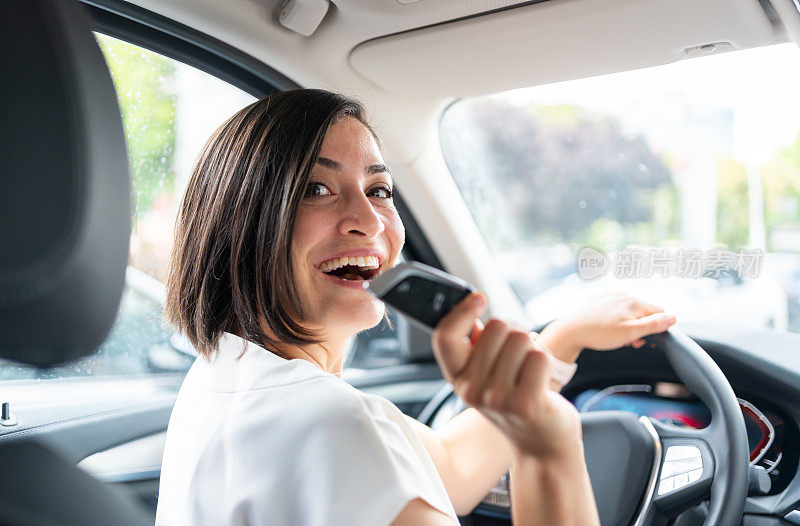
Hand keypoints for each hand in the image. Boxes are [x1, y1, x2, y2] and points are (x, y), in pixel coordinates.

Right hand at [431, 293, 581, 458]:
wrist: (543, 444)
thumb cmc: (517, 400)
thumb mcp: (486, 375)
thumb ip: (475, 346)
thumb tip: (471, 305)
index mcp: (458, 379)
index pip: (445, 336)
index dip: (461, 311)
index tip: (479, 299)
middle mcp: (472, 391)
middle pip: (495, 326)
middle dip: (514, 332)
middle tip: (519, 356)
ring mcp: (497, 399)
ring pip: (521, 338)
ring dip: (533, 348)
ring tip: (530, 371)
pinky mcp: (526, 404)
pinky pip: (540, 357)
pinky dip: (547, 361)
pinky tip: (542, 380)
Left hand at [537, 291, 676, 362]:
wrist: (571, 331)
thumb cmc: (600, 334)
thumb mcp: (630, 333)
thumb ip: (653, 325)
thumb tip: (673, 318)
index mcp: (634, 302)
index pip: (659, 312)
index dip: (656, 328)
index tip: (643, 340)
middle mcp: (623, 294)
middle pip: (644, 311)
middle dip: (640, 328)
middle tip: (629, 342)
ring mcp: (610, 296)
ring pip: (629, 310)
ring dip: (628, 324)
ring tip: (617, 336)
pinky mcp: (599, 300)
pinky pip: (615, 308)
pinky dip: (616, 319)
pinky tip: (606, 328)